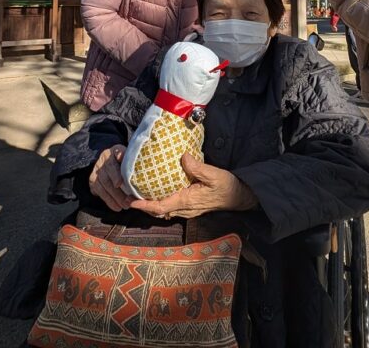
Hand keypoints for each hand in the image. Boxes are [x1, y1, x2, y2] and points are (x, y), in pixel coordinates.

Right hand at [89, 144, 134, 211]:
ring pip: (103, 185)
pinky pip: (98, 191)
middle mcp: (103, 159)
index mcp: (114, 151)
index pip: (112, 164)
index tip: (119, 183)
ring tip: (123, 206)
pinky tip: (116, 207)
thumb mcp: (131, 157)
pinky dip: (108, 200)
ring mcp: (96, 169)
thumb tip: (132, 162)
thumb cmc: (127, 161)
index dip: (115, 173)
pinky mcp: (92, 179)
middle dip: (117, 192)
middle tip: (127, 201)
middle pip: (107, 177)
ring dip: (113, 198)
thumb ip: (133, 160)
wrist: (113, 159)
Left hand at [130, 153, 257, 219]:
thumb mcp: (214, 174)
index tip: (131, 201)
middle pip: (159, 211)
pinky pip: (172, 207)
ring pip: (165, 210)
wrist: (240, 196)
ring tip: (139, 193)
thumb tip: (183, 157)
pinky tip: (158, 191)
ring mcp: (188, 209)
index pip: (161, 206)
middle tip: (128, 195)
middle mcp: (185, 208)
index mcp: (187, 200)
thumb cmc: (228, 186)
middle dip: (143, 205)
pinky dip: (161, 202)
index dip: (145, 205)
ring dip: (151, 204)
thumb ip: (197, 167)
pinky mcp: (191, 206)